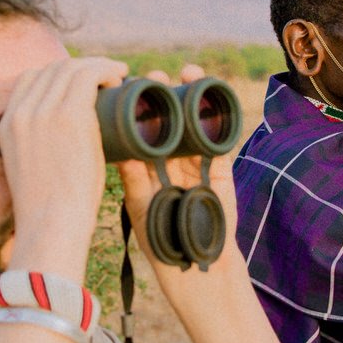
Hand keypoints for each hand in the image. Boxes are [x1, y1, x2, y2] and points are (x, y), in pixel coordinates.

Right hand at [0, 54, 123, 279]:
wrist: (50, 227)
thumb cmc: (47, 213)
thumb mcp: (29, 174)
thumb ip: (37, 154)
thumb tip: (57, 151)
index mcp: (8, 125)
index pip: (30, 80)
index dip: (58, 74)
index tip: (82, 82)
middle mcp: (21, 112)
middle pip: (52, 69)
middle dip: (81, 67)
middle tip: (106, 76)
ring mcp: (42, 112)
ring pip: (72, 68)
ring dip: (98, 66)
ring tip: (119, 75)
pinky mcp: (68, 116)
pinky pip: (89, 76)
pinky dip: (107, 70)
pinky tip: (121, 76)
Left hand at [118, 65, 242, 281]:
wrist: (197, 270)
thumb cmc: (162, 244)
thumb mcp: (142, 208)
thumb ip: (133, 180)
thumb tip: (122, 150)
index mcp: (146, 166)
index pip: (140, 129)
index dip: (135, 106)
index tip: (127, 84)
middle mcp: (170, 160)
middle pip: (168, 118)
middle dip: (164, 93)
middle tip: (156, 74)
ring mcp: (196, 162)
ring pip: (194, 121)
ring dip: (193, 95)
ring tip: (190, 72)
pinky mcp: (220, 169)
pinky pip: (220, 138)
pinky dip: (218, 117)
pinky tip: (214, 95)